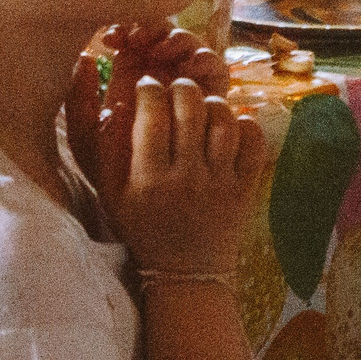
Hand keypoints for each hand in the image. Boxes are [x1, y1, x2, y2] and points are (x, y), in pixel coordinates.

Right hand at [67, 25, 254, 271]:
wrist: (186, 273)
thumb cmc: (143, 229)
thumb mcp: (111, 196)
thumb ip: (107, 150)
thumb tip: (116, 105)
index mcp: (149, 179)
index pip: (152, 113)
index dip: (149, 89)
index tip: (147, 88)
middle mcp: (186, 178)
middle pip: (190, 107)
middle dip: (181, 87)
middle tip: (175, 91)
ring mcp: (219, 183)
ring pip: (223, 119)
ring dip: (211, 103)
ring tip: (201, 107)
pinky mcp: (245, 188)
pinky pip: (253, 141)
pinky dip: (245, 123)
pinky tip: (229, 126)